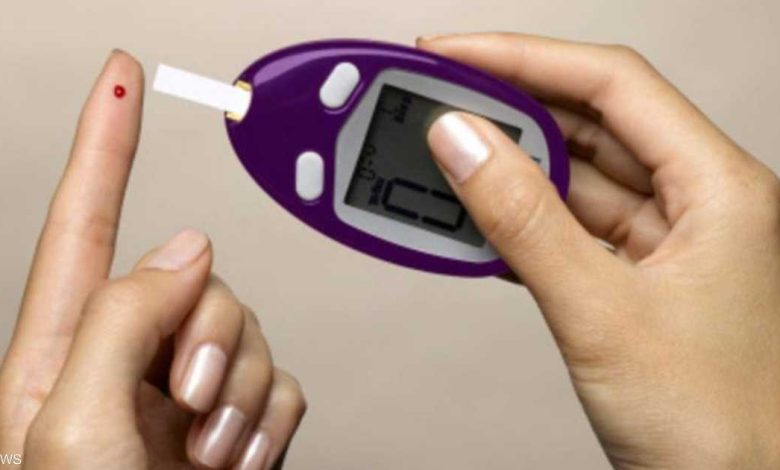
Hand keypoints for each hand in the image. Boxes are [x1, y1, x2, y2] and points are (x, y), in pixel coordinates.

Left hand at [0, 51, 304, 468]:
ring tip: (206, 452)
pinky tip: (235, 456)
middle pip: (200, 283)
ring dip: (242, 391)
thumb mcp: (71, 429)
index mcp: (59, 353)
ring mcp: (184, 396)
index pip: (84, 221)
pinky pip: (281, 384)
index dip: (104, 143)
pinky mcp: (234, 426)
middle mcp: (127, 363)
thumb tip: (186, 248)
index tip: (120, 78)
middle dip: (211, 335)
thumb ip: (123, 318)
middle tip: (186, 404)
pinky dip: (269, 418)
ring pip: (251, 333)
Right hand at [421, 33, 779, 467]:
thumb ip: (524, 221)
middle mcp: (698, 202)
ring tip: (445, 155)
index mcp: (718, 188)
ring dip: (511, 166)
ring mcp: (667, 242)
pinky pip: (571, 226)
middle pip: (592, 121)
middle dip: (510, 106)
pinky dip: (521, 218)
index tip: (453, 55)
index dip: (524, 58)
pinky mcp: (638, 279)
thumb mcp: (602, 313)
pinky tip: (478, 218)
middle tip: (436, 100)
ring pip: (577, 176)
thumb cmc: (717, 427)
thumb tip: (463, 143)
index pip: (611, 83)